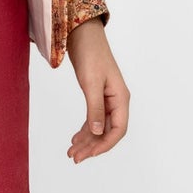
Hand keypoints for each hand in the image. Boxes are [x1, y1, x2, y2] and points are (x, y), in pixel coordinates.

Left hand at [65, 19, 128, 163]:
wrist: (83, 35)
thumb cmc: (90, 55)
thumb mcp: (91, 83)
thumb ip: (95, 108)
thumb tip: (97, 132)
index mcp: (121, 98)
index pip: (118, 130)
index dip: (105, 145)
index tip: (90, 154)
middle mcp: (117, 101)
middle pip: (108, 131)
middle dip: (92, 146)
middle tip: (75, 157)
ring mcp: (107, 99)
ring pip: (99, 127)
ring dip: (87, 140)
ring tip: (71, 152)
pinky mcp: (97, 95)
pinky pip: (93, 118)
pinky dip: (85, 129)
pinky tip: (75, 138)